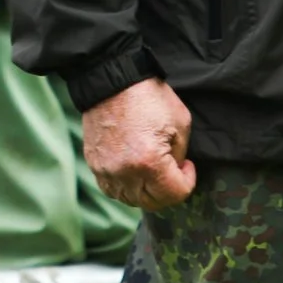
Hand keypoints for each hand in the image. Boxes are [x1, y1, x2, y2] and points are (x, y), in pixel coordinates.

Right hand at [82, 76, 198, 210]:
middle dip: (168, 191)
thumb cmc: (149, 97)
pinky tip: (134, 170)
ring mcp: (106, 170)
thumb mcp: (180, 122)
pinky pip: (112, 189)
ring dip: (146, 192)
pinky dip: (126, 187)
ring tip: (152, 171)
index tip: (187, 166)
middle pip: (153, 203)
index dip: (188, 181)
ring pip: (131, 200)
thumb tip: (175, 170)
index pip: (176, 194)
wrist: (113, 79)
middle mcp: (125, 172)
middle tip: (172, 171)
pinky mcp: (95, 164)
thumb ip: (180, 155)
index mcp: (150, 162)